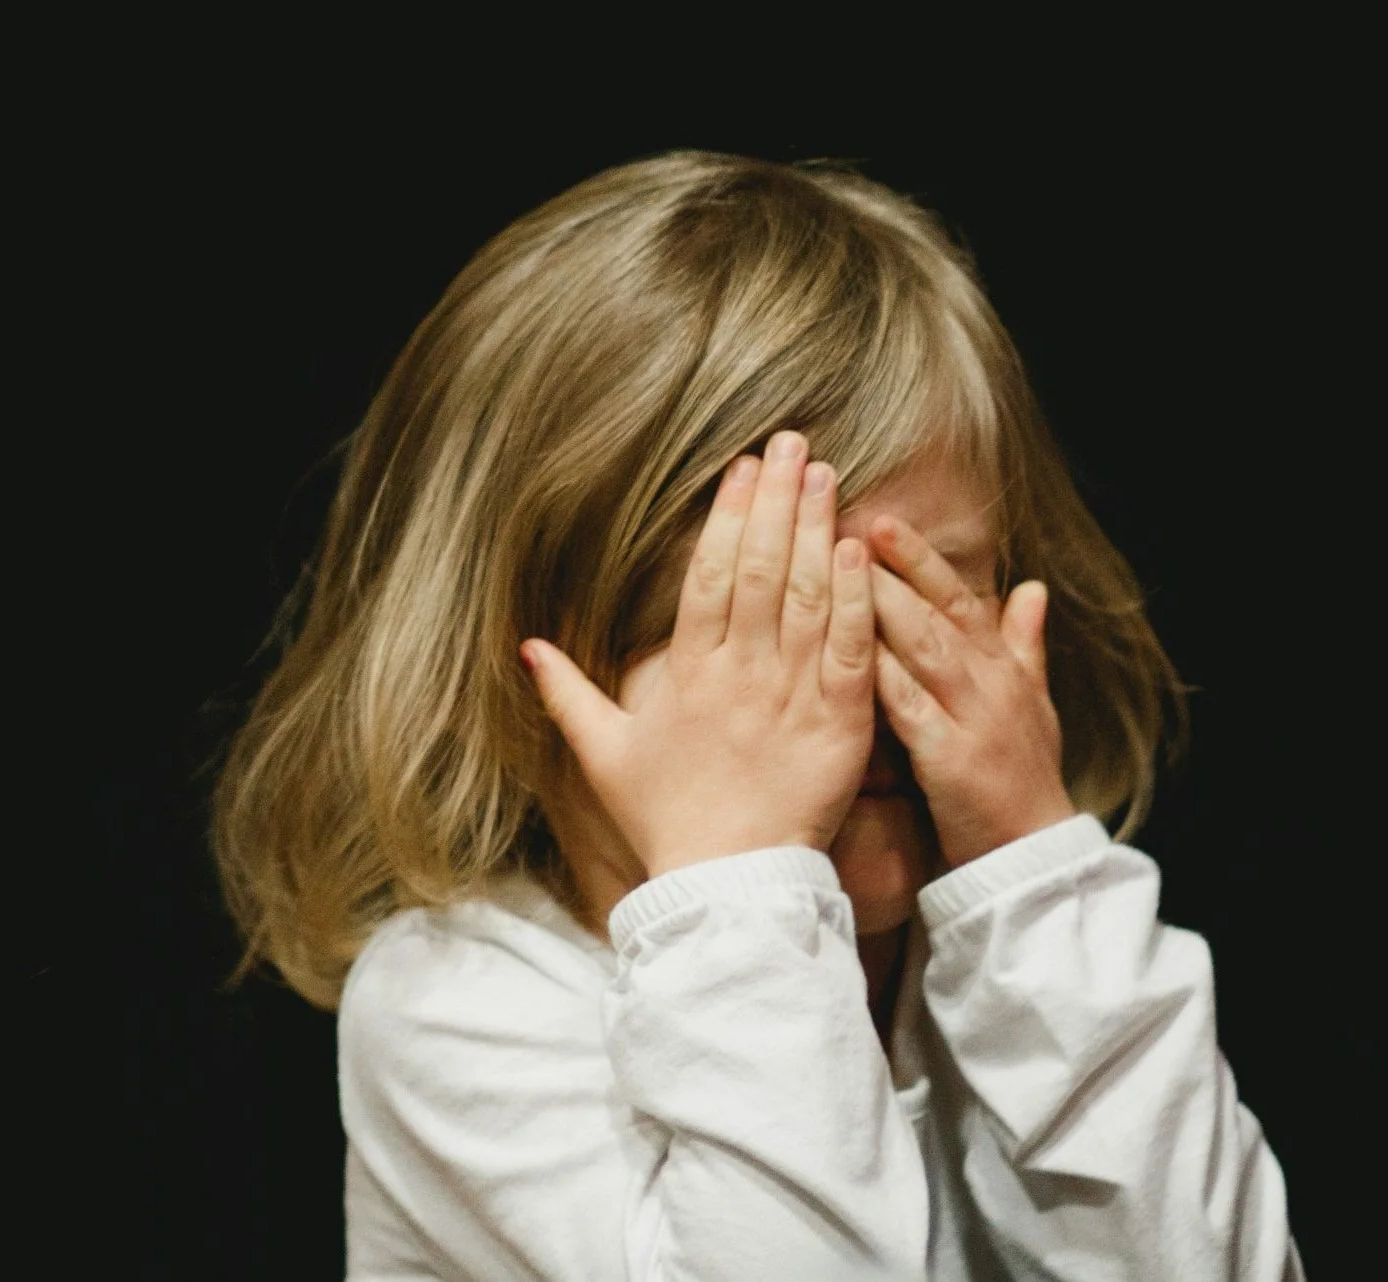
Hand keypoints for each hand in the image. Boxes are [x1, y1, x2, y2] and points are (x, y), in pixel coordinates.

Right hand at [521, 432, 877, 876]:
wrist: (727, 886)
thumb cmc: (666, 822)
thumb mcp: (605, 757)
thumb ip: (569, 695)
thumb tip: (528, 647)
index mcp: (687, 675)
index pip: (709, 577)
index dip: (727, 517)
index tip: (743, 468)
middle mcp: (739, 675)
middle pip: (760, 570)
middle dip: (778, 501)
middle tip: (794, 444)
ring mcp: (790, 697)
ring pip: (806, 597)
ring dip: (818, 530)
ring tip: (828, 476)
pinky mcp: (838, 725)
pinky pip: (848, 650)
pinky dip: (855, 599)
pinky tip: (859, 550)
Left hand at [867, 516, 1074, 867]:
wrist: (1034, 857)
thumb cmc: (1024, 780)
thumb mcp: (1034, 705)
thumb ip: (1025, 644)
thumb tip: (1033, 587)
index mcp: (1002, 667)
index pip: (957, 597)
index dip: (918, 558)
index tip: (879, 520)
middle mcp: (990, 682)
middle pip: (936, 610)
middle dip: (891, 566)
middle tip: (844, 523)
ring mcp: (973, 717)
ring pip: (924, 647)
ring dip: (882, 604)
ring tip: (838, 568)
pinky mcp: (952, 758)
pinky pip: (911, 708)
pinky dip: (881, 677)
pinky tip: (845, 651)